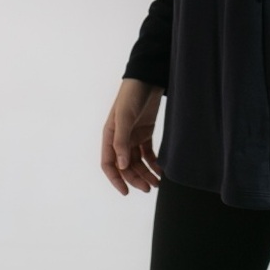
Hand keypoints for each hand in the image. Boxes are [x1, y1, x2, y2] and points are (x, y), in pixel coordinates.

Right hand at [101, 78, 163, 195]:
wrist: (147, 78)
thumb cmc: (131, 95)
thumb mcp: (125, 117)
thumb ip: (122, 141)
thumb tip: (121, 165)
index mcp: (110, 136)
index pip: (109, 164)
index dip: (116, 179)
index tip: (126, 192)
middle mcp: (120, 139)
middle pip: (126, 166)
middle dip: (136, 178)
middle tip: (149, 188)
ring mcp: (133, 136)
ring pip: (137, 161)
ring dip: (146, 173)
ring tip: (157, 183)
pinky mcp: (145, 132)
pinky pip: (148, 152)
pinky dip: (153, 162)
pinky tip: (160, 170)